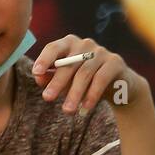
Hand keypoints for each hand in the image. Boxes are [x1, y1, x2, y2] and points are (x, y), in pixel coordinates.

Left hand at [31, 35, 147, 114]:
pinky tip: (85, 108)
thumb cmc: (84, 81)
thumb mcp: (66, 81)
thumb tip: (38, 78)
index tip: (35, 73)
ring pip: (84, 73)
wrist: (118, 85)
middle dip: (57, 82)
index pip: (54, 48)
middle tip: (47, 98)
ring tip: (67, 110)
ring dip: (75, 93)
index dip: (44, 59)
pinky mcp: (115, 62)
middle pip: (68, 63)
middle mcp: (85, 44)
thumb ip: (51, 78)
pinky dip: (92, 94)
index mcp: (68, 44)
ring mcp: (101, 52)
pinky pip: (101, 79)